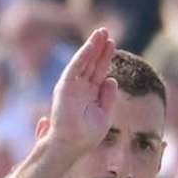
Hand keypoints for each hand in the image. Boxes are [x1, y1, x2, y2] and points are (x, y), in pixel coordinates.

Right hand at [45, 28, 118, 154]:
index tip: (112, 43)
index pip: (99, 71)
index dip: (105, 57)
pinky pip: (75, 67)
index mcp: (90, 94)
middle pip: (92, 63)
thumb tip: (111, 79)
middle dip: (99, 47)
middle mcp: (80, 87)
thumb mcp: (104, 115)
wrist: (71, 145)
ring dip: (91, 47)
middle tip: (105, 31)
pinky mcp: (64, 87)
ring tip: (101, 33)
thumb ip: (108, 97)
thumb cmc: (86, 135)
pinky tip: (91, 46)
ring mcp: (72, 86)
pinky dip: (83, 56)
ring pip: (83, 62)